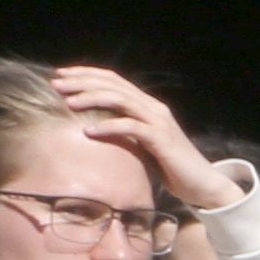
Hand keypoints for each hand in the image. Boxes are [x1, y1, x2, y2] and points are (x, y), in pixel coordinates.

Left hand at [49, 66, 241, 215]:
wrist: (204, 185)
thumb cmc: (173, 168)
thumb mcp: (146, 144)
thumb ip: (127, 130)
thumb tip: (97, 127)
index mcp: (148, 105)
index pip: (114, 79)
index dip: (86, 74)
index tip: (62, 76)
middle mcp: (153, 108)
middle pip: (112, 85)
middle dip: (81, 82)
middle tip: (56, 85)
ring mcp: (158, 122)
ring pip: (119, 99)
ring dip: (90, 98)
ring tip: (68, 103)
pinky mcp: (161, 139)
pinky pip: (129, 127)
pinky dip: (107, 126)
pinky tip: (88, 131)